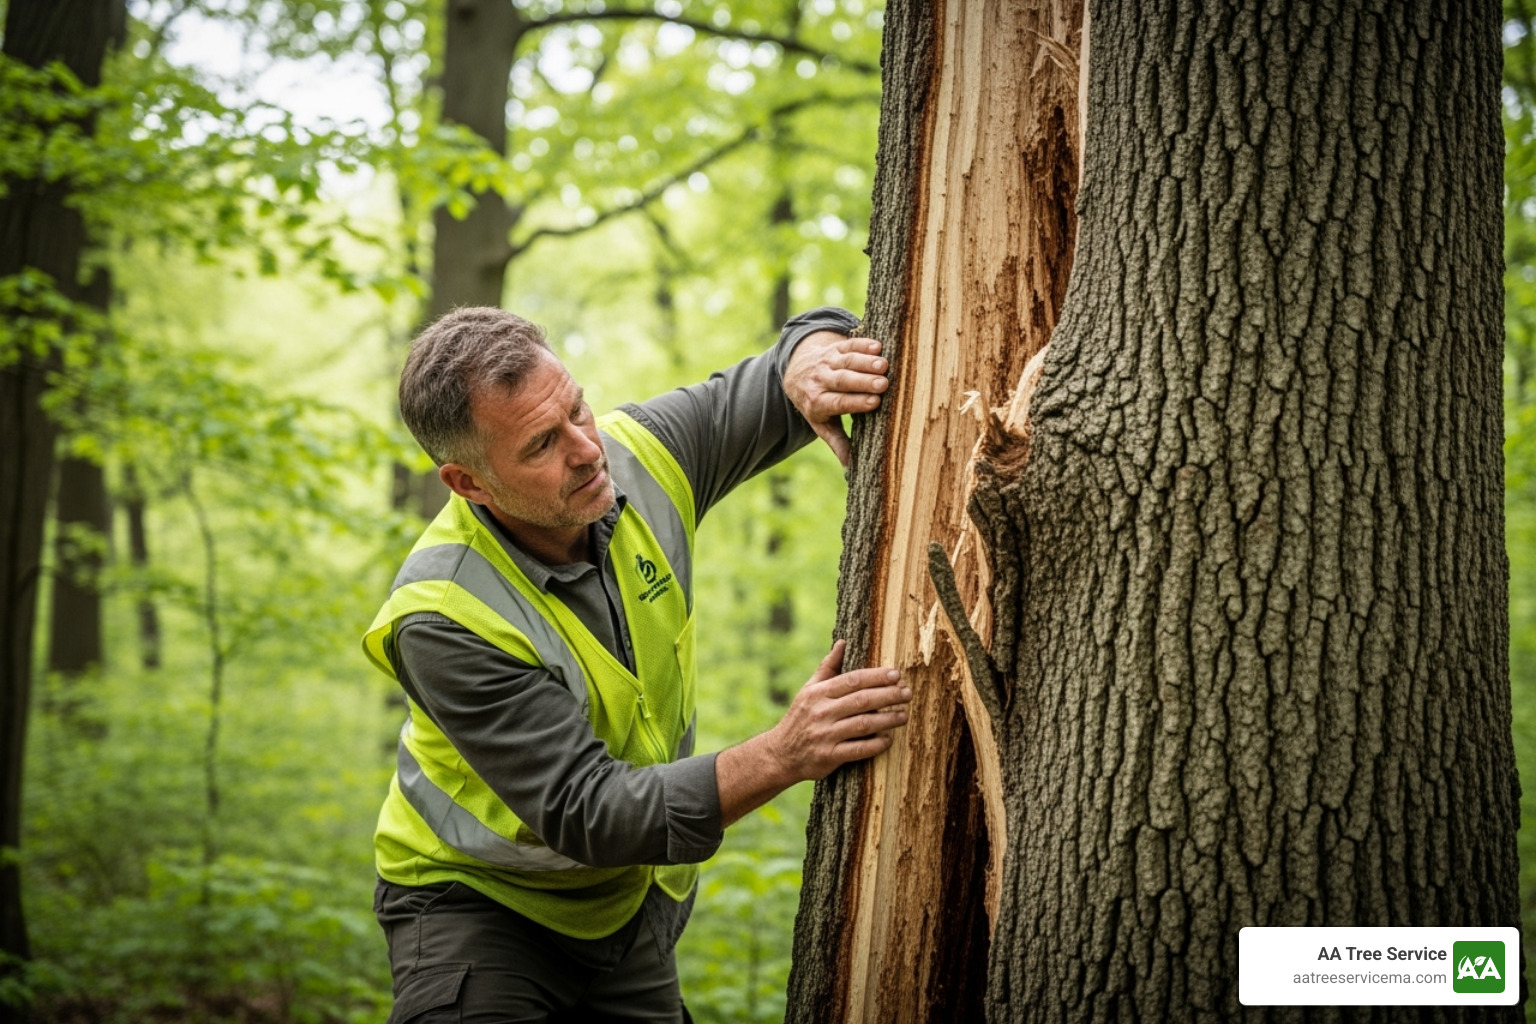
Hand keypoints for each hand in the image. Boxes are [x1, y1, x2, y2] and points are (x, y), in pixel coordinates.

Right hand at [764, 640, 909, 783]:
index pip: (853, 680)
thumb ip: (827, 667)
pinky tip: (889, 739)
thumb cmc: (800, 717)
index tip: (897, 674)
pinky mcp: (829, 756)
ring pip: (863, 724)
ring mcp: (825, 735)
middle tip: (908, 692)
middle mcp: (821, 712)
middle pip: (862, 700)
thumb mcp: (808, 690)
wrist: (780, 754)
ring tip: (904, 715)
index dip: (877, 676)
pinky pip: (858, 750)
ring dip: (888, 719)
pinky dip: (876, 744)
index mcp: (818, 693)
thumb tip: (843, 643)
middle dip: (888, 695)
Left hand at [782, 330, 889, 465]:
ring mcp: (827, 362)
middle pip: (842, 380)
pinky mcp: (834, 348)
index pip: (837, 402)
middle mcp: (820, 380)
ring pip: (846, 361)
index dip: (855, 402)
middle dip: (862, 382)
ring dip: (865, 362)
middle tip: (883, 384)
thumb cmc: (816, 402)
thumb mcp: (821, 424)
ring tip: (884, 365)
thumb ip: (836, 441)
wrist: (796, 372)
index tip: (875, 403)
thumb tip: (850, 467)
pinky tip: (878, 346)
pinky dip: (862, 344)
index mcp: (817, 402)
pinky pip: (847, 344)